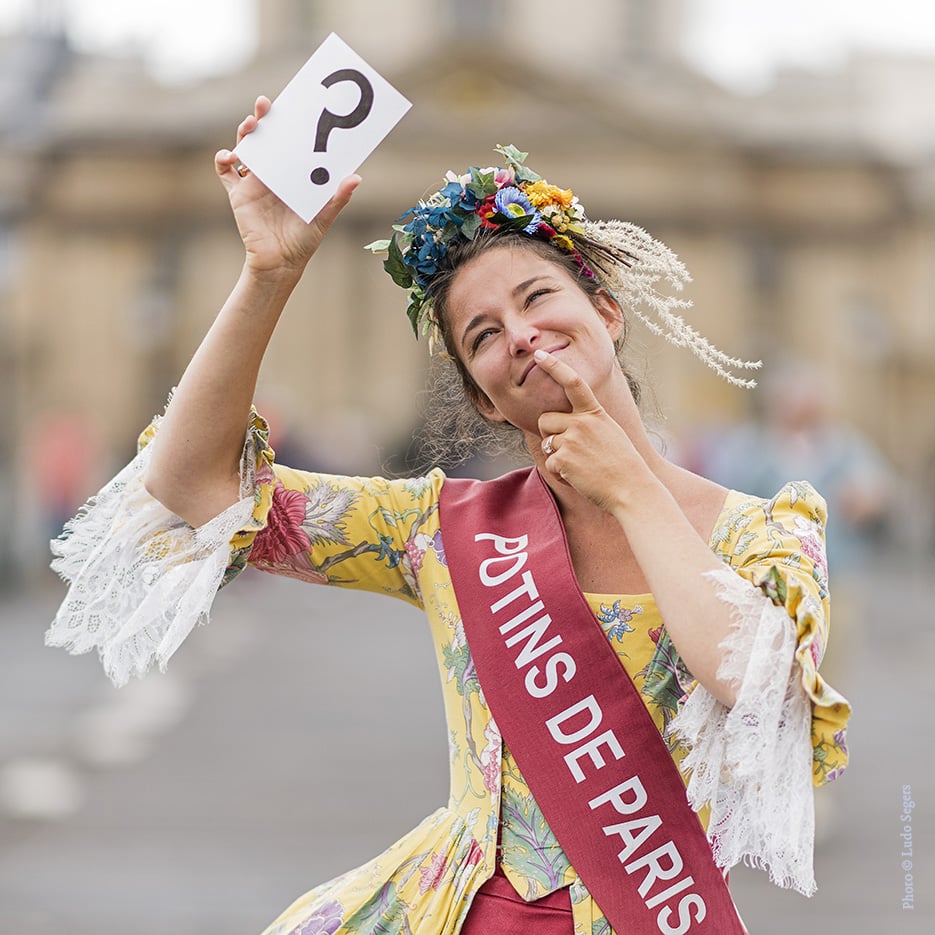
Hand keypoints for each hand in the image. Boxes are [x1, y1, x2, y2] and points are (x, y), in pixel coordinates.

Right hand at [215, 96, 360, 276]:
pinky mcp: (238, 193)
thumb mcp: (324, 217)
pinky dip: (222, 159)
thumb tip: (356, 177)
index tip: (293, 106)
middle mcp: (273, 172)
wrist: (280, 262)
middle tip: (265, 105)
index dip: (288, 122)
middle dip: (263, 117)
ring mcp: (253, 181)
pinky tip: (229, 156)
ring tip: (251, 125)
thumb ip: (337, 198)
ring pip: (245, 147)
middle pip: (265, 137)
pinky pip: (224, 171)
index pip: (290, 140)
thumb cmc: (303, 240)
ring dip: (245, 132)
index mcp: (293, 173)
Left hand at [535, 350, 652, 513]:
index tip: (539, 354)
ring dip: (557, 456)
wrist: (632, 489)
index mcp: (595, 413)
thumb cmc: (622, 465)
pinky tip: (579, 478)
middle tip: (571, 450)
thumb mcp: (611, 433)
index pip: (573, 382)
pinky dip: (560, 474)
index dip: (554, 367)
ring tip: (582, 466)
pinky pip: (549, 464)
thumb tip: (564, 422)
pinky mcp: (563, 459)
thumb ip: (589, 423)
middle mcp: (582, 422)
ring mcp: (571, 440)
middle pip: (546, 420)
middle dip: (550, 434)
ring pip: (546, 443)